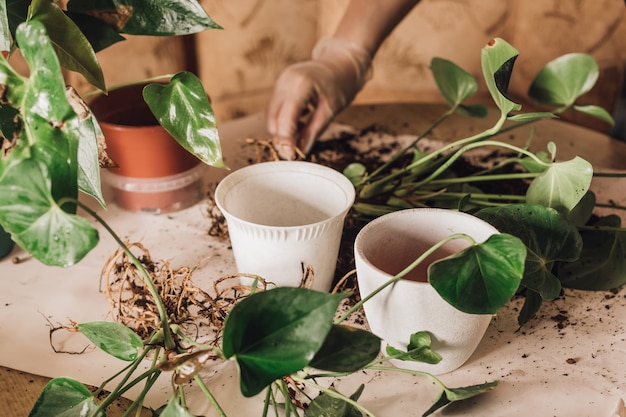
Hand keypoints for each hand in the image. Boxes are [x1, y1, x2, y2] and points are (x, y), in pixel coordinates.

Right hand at [267, 37, 371, 158]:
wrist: (341, 62)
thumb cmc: (341, 83)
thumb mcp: (331, 110)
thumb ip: (314, 131)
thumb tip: (300, 151)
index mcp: (301, 85)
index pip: (286, 118)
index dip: (286, 140)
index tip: (291, 156)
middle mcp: (285, 81)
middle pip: (273, 119)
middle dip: (281, 137)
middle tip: (296, 152)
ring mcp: (280, 82)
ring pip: (271, 115)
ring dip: (281, 130)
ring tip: (300, 136)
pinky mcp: (280, 85)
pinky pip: (275, 108)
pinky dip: (283, 121)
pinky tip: (300, 123)